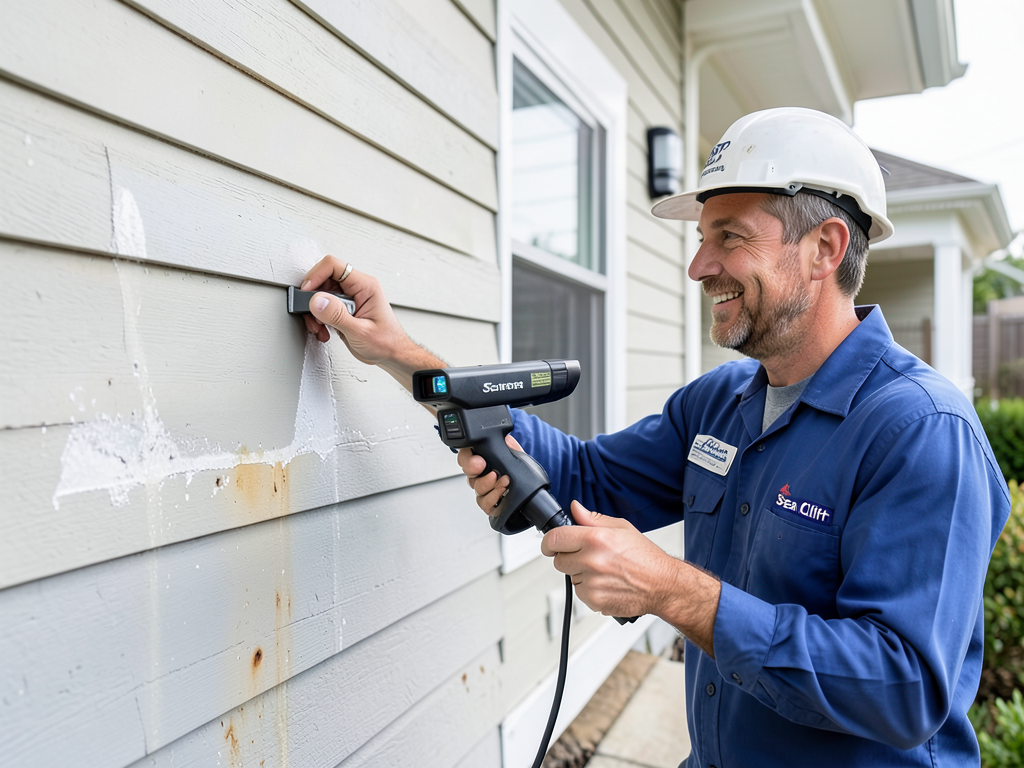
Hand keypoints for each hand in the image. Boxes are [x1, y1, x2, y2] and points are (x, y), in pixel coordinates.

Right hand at [300, 256, 408, 364]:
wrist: (392, 355)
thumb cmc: (386, 342)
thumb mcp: (360, 331)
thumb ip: (337, 315)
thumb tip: (317, 300)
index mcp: (365, 286)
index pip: (334, 266)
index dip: (316, 276)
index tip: (306, 292)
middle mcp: (357, 288)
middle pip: (323, 280)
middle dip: (313, 299)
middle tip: (313, 317)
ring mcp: (349, 298)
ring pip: (321, 295)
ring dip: (315, 313)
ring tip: (320, 328)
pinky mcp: (344, 309)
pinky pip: (324, 307)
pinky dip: (319, 319)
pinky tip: (325, 331)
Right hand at [457, 434, 517, 516]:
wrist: (529, 491)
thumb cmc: (520, 472)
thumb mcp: (517, 454)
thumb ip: (510, 445)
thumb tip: (506, 439)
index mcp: (483, 460)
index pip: (466, 456)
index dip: (467, 457)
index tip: (478, 458)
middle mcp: (480, 475)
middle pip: (467, 472)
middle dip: (473, 468)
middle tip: (482, 465)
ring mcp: (483, 490)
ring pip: (476, 487)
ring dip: (488, 483)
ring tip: (503, 479)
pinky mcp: (488, 504)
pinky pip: (484, 502)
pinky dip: (493, 496)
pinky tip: (502, 491)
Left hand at [541, 501, 671, 617]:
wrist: (663, 585)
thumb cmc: (646, 557)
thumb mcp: (621, 528)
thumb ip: (593, 519)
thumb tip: (575, 508)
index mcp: (596, 539)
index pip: (555, 539)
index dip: (549, 542)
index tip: (550, 544)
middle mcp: (592, 561)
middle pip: (558, 560)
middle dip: (568, 557)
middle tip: (587, 556)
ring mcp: (592, 583)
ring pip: (570, 577)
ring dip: (580, 574)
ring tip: (603, 570)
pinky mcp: (594, 601)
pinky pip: (580, 592)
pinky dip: (589, 589)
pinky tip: (606, 583)